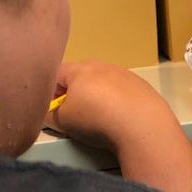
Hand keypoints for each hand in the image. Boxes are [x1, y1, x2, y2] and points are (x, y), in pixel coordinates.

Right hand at [47, 61, 177, 151]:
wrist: (142, 125)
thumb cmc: (96, 119)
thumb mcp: (62, 121)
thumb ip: (49, 115)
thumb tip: (48, 112)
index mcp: (80, 69)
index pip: (56, 72)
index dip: (50, 90)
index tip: (54, 108)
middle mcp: (102, 66)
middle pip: (81, 75)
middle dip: (75, 92)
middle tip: (76, 113)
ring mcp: (125, 74)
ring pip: (104, 82)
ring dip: (98, 96)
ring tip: (101, 118)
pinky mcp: (142, 86)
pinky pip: (123, 91)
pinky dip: (118, 101)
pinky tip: (121, 118)